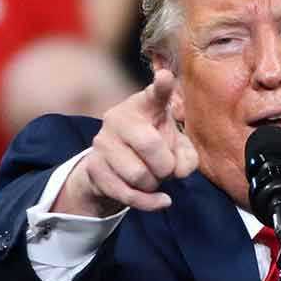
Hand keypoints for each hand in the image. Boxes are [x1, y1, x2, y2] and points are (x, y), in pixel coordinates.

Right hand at [53, 69, 198, 215]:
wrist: (115, 168)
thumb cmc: (154, 150)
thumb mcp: (177, 148)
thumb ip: (187, 156)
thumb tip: (179, 170)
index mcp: (144, 106)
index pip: (155, 94)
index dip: (162, 87)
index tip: (166, 77)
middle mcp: (119, 118)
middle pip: (150, 145)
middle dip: (166, 166)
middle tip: (167, 169)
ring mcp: (102, 142)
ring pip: (138, 174)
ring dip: (154, 185)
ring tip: (153, 178)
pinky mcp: (94, 167)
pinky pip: (127, 193)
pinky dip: (149, 202)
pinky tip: (160, 200)